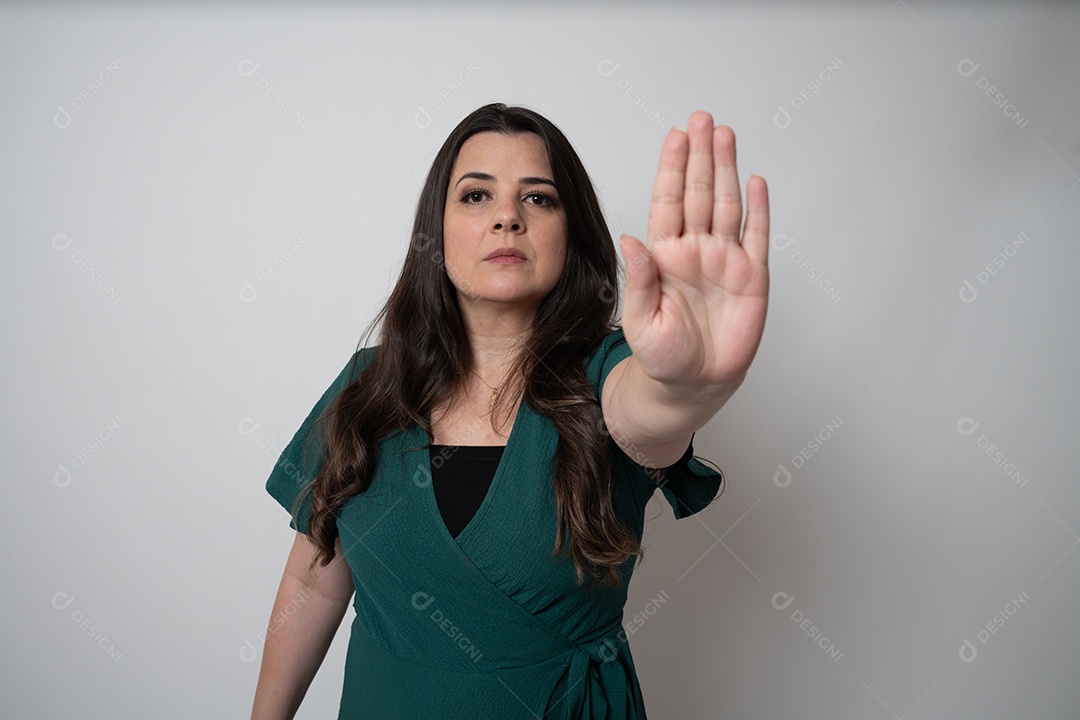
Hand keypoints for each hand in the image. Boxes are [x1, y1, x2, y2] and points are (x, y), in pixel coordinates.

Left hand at [618, 111, 769, 390]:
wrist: (693, 385)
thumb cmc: (661, 356)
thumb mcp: (640, 319)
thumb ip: (638, 278)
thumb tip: (628, 240)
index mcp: (665, 256)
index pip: (669, 201)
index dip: (673, 168)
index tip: (674, 136)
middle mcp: (695, 250)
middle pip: (700, 192)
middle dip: (700, 155)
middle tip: (701, 118)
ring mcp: (725, 260)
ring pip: (727, 204)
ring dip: (726, 169)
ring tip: (724, 134)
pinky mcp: (752, 277)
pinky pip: (756, 236)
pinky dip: (758, 209)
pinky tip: (755, 180)